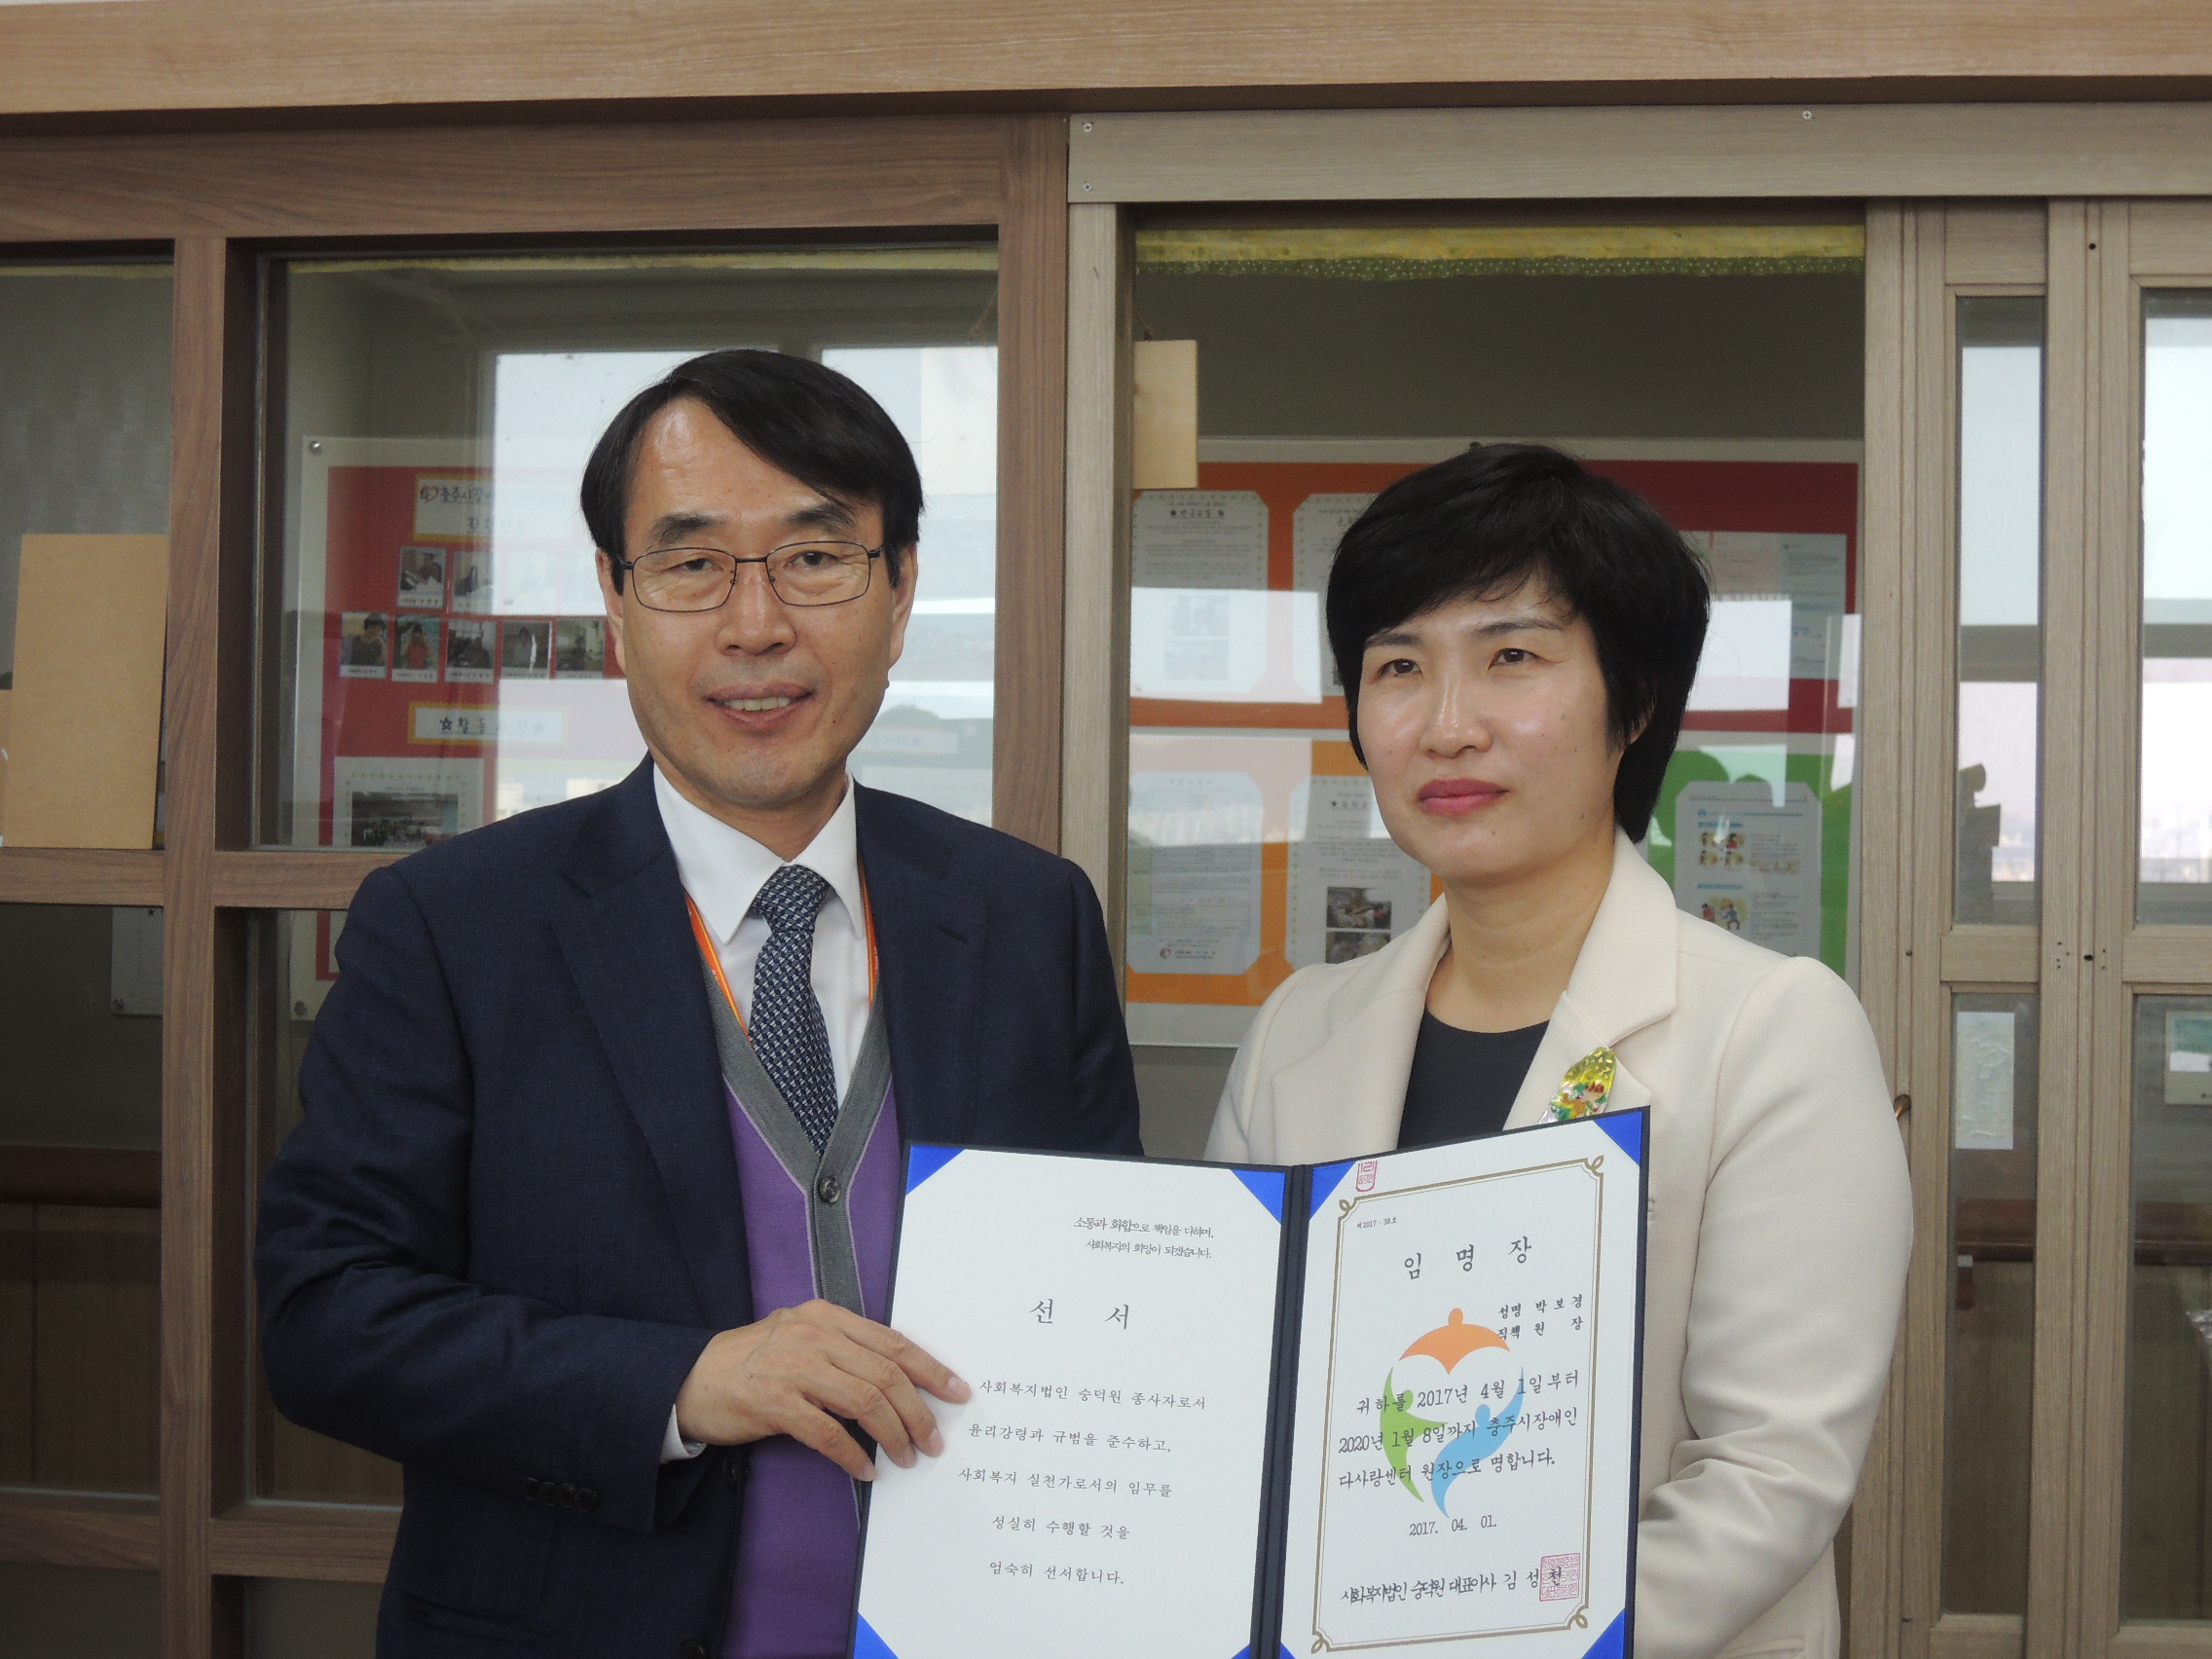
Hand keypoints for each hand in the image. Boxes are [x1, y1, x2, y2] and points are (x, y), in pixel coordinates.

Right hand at [673, 1300, 970, 1480]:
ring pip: (865, 1401)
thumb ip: (843, 1350)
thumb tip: (897, 1382)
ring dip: (894, 1435)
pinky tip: (866, 1468)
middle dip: (918, 1412)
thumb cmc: (752, 1362)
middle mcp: (814, 1335)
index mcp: (826, 1317)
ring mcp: (794, 1367)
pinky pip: (828, 1433)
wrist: (691, 1378)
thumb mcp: (801, 1337)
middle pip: (886, 1374)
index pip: (892, 1342)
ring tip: (907, 1457)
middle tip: (934, 1440)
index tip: (957, 1392)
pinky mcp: (775, 1403)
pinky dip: (853, 1454)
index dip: (930, 1369)